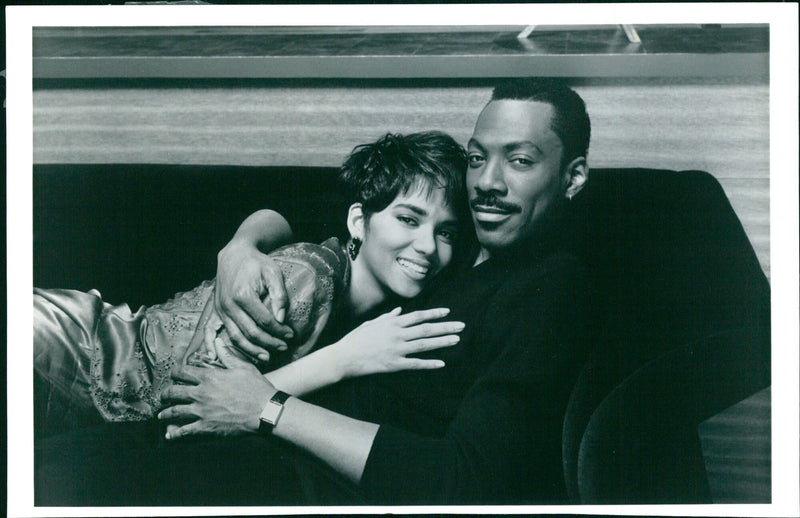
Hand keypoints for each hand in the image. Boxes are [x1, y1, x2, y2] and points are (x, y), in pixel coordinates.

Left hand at [159, 339, 274, 439]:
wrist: (264, 410)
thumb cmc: (256, 387)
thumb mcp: (243, 367)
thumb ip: (227, 355)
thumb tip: (218, 343)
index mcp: (209, 377)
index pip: (183, 372)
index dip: (175, 373)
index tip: (172, 374)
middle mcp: (200, 393)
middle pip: (174, 392)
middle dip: (165, 394)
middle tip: (163, 396)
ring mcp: (201, 411)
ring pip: (175, 411)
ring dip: (165, 413)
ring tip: (160, 415)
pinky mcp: (206, 427)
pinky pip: (185, 430)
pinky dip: (176, 433)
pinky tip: (170, 435)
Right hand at [213, 238, 293, 357]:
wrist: (235, 255)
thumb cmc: (257, 264)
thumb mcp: (273, 273)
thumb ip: (279, 295)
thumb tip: (281, 318)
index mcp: (243, 295)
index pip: (264, 321)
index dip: (279, 331)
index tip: (290, 335)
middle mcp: (228, 305)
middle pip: (250, 332)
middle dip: (269, 343)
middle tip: (283, 347)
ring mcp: (220, 310)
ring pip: (235, 337)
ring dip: (251, 350)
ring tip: (267, 357)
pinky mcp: (215, 312)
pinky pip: (211, 332)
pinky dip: (212, 346)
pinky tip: (215, 358)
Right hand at [331, 307, 463, 378]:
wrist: (344, 357)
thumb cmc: (356, 339)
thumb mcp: (371, 323)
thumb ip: (387, 317)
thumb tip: (399, 311)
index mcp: (392, 322)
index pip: (418, 315)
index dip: (434, 313)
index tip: (448, 311)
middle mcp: (397, 334)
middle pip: (426, 329)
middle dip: (446, 326)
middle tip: (462, 325)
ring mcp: (396, 350)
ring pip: (424, 344)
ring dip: (442, 342)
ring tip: (457, 340)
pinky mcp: (394, 365)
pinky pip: (415, 364)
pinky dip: (429, 363)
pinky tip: (442, 363)